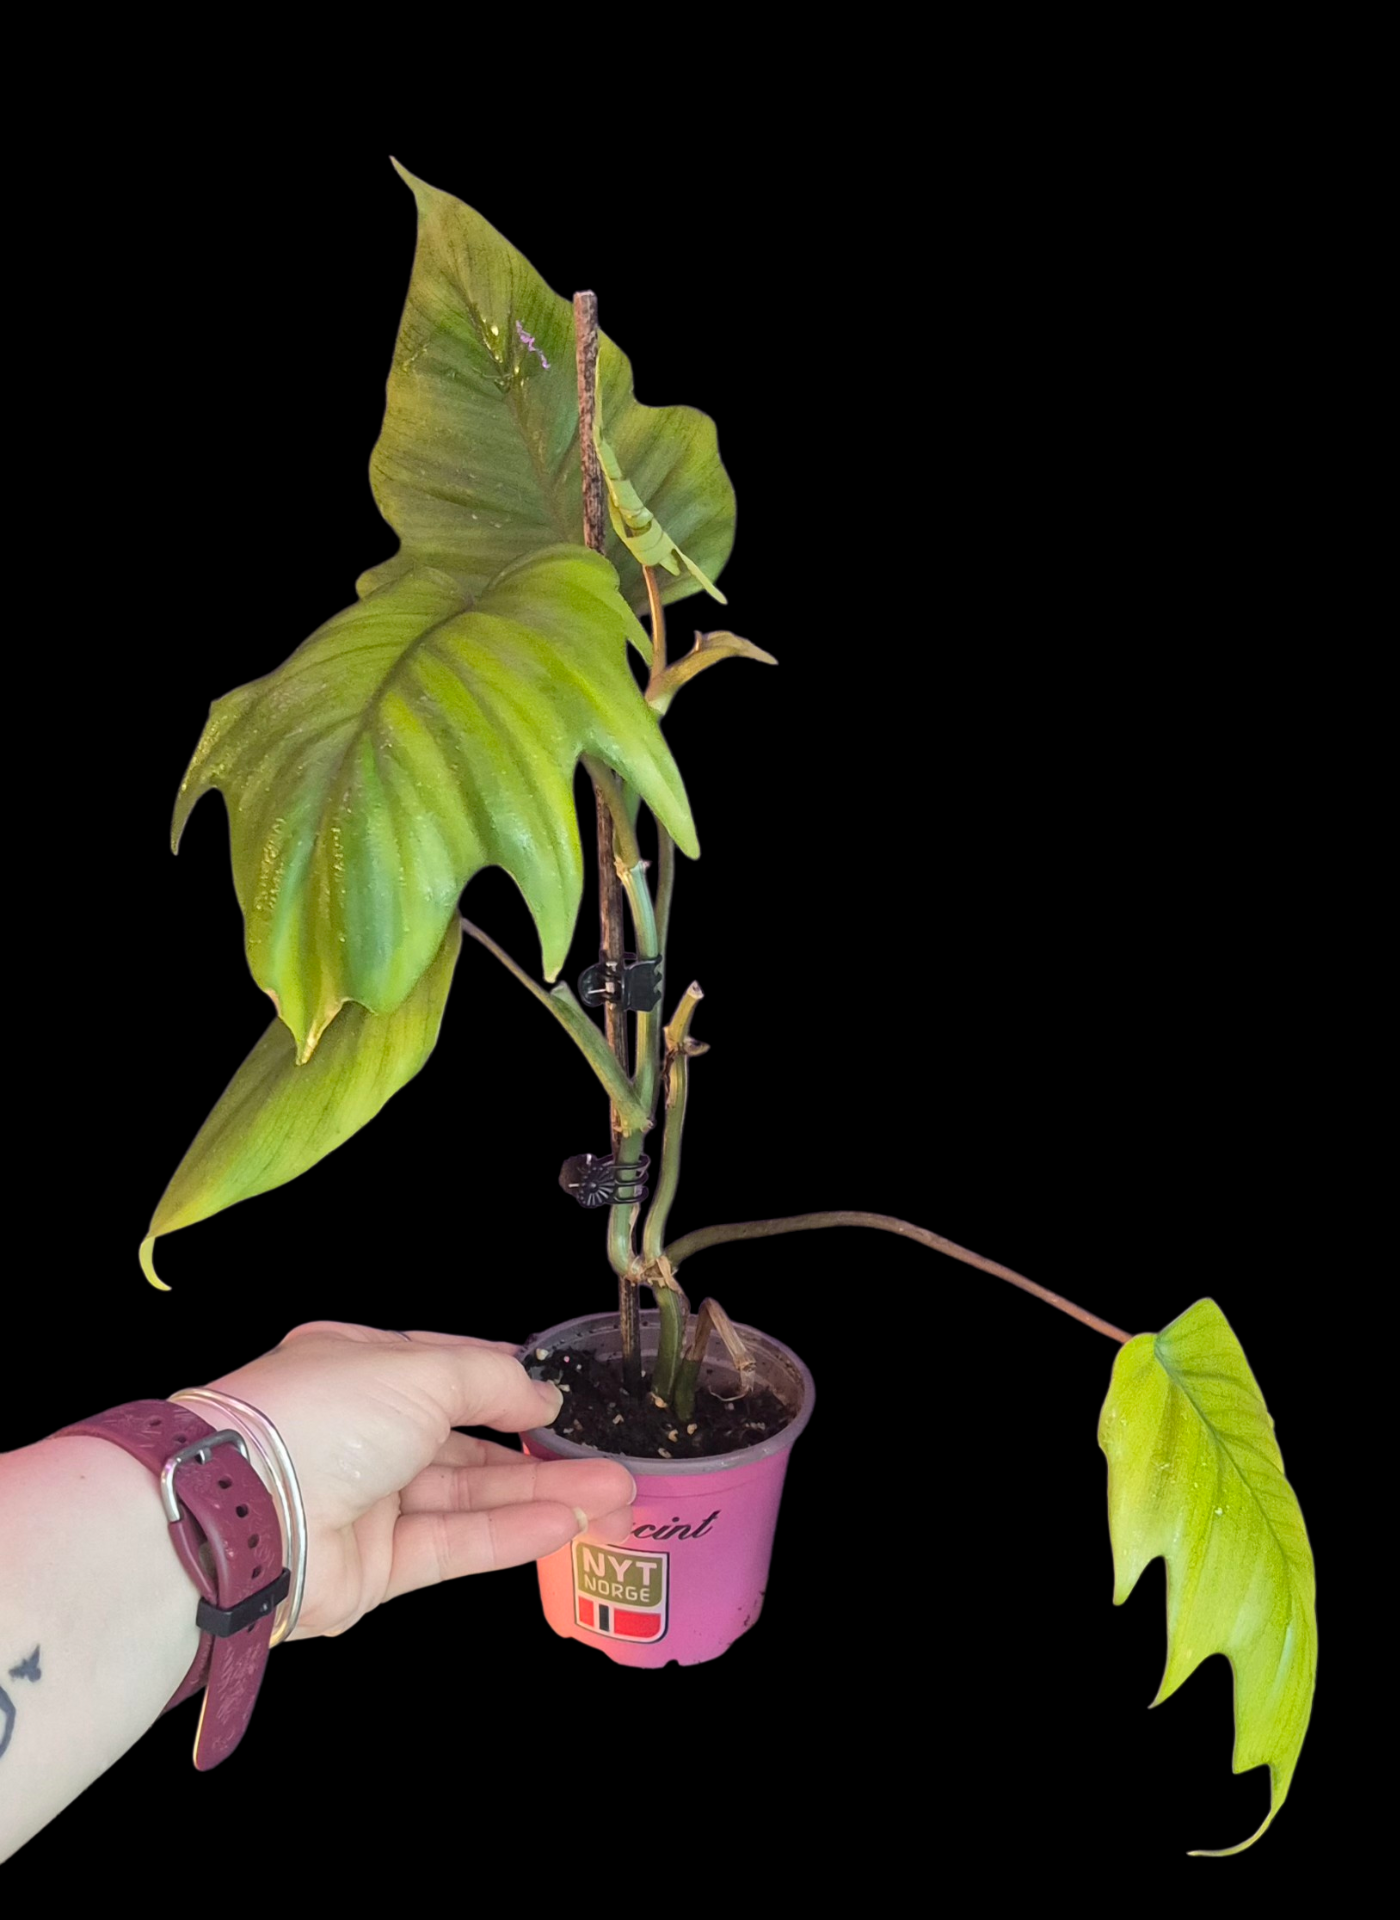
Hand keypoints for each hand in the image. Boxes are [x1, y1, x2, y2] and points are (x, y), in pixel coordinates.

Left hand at [199, 1320, 634, 1638]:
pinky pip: (452, 1545)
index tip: (560, 1399)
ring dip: (540, 1494)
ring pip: (469, 1495)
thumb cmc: (328, 1415)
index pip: (444, 1370)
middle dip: (539, 1451)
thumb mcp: (420, 1371)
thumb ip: (491, 1382)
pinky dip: (508, 1534)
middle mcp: (362, 1432)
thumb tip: (540, 1397)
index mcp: (357, 1368)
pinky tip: (564, 1525)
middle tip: (609, 1461)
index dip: (504, 1384)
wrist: (245, 1515)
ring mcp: (367, 1502)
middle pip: (466, 1440)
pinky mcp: (374, 1567)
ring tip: (611, 1496)